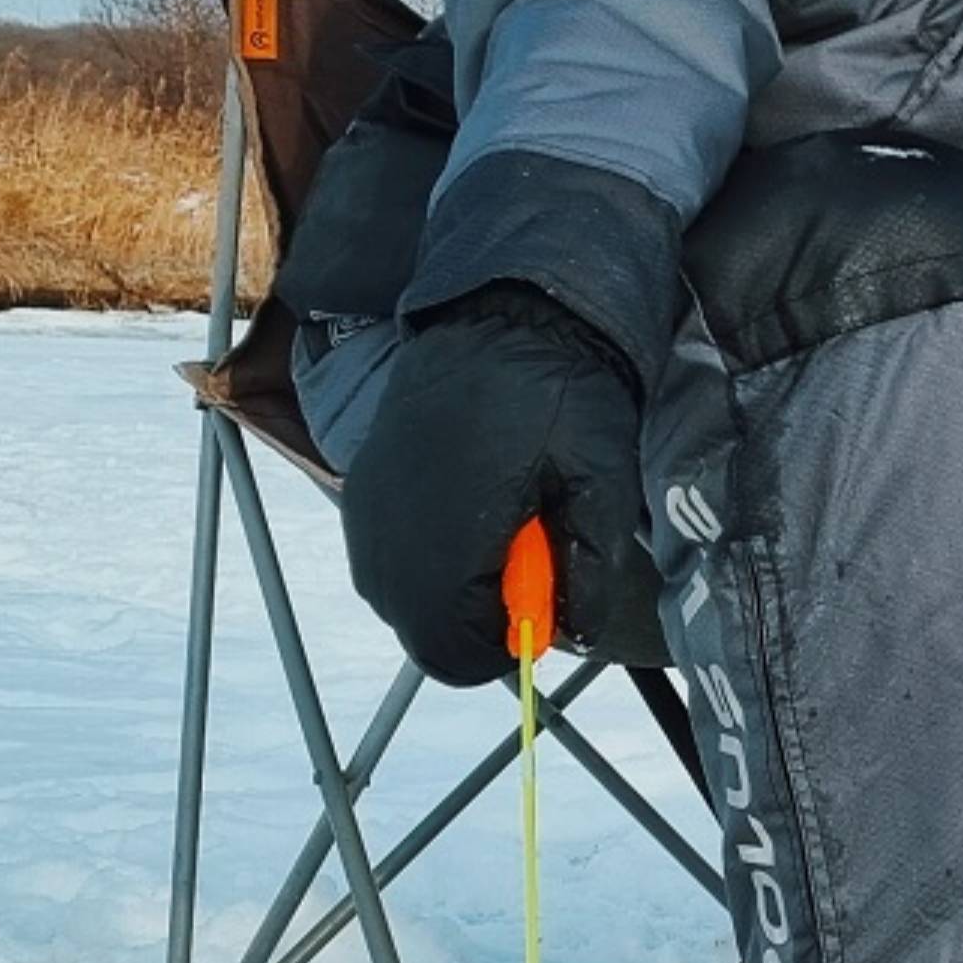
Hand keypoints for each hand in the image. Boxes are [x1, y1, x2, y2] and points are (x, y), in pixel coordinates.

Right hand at [340, 285, 662, 683]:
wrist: (507, 308)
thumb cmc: (562, 391)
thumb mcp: (601, 482)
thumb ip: (589, 570)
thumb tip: (576, 635)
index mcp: (446, 543)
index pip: (454, 654)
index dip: (505, 648)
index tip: (541, 607)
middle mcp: (389, 537)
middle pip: (421, 633)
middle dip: (476, 621)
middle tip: (525, 566)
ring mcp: (367, 511)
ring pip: (399, 597)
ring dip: (449, 589)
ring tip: (500, 531)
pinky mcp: (361, 485)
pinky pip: (384, 556)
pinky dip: (425, 556)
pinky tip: (468, 511)